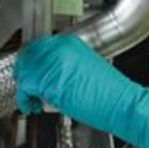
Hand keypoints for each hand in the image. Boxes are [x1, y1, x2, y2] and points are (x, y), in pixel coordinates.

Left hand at [14, 34, 148, 147]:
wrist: (123, 104)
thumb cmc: (109, 92)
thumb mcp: (84, 67)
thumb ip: (62, 64)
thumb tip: (45, 71)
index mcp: (68, 42)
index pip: (36, 46)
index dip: (30, 62)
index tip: (28, 72)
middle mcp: (59, 48)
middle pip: (27, 57)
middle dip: (25, 74)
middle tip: (28, 88)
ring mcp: (54, 63)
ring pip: (25, 72)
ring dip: (25, 88)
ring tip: (34, 99)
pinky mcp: (51, 81)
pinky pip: (26, 87)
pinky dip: (25, 98)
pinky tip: (34, 105)